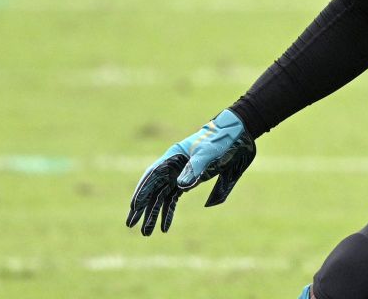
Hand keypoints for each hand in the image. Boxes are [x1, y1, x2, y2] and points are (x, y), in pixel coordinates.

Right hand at [125, 109, 255, 235]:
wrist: (237, 134)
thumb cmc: (220, 140)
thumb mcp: (209, 153)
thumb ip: (195, 168)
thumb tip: (180, 186)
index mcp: (173, 157)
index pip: (153, 176)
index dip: (143, 192)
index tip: (134, 208)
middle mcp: (173, 166)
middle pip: (153, 189)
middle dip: (142, 208)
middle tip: (130, 225)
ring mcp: (180, 174)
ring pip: (162, 197)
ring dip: (153, 214)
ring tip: (146, 233)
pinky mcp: (190, 181)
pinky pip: (174, 199)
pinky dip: (168, 213)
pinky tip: (165, 227)